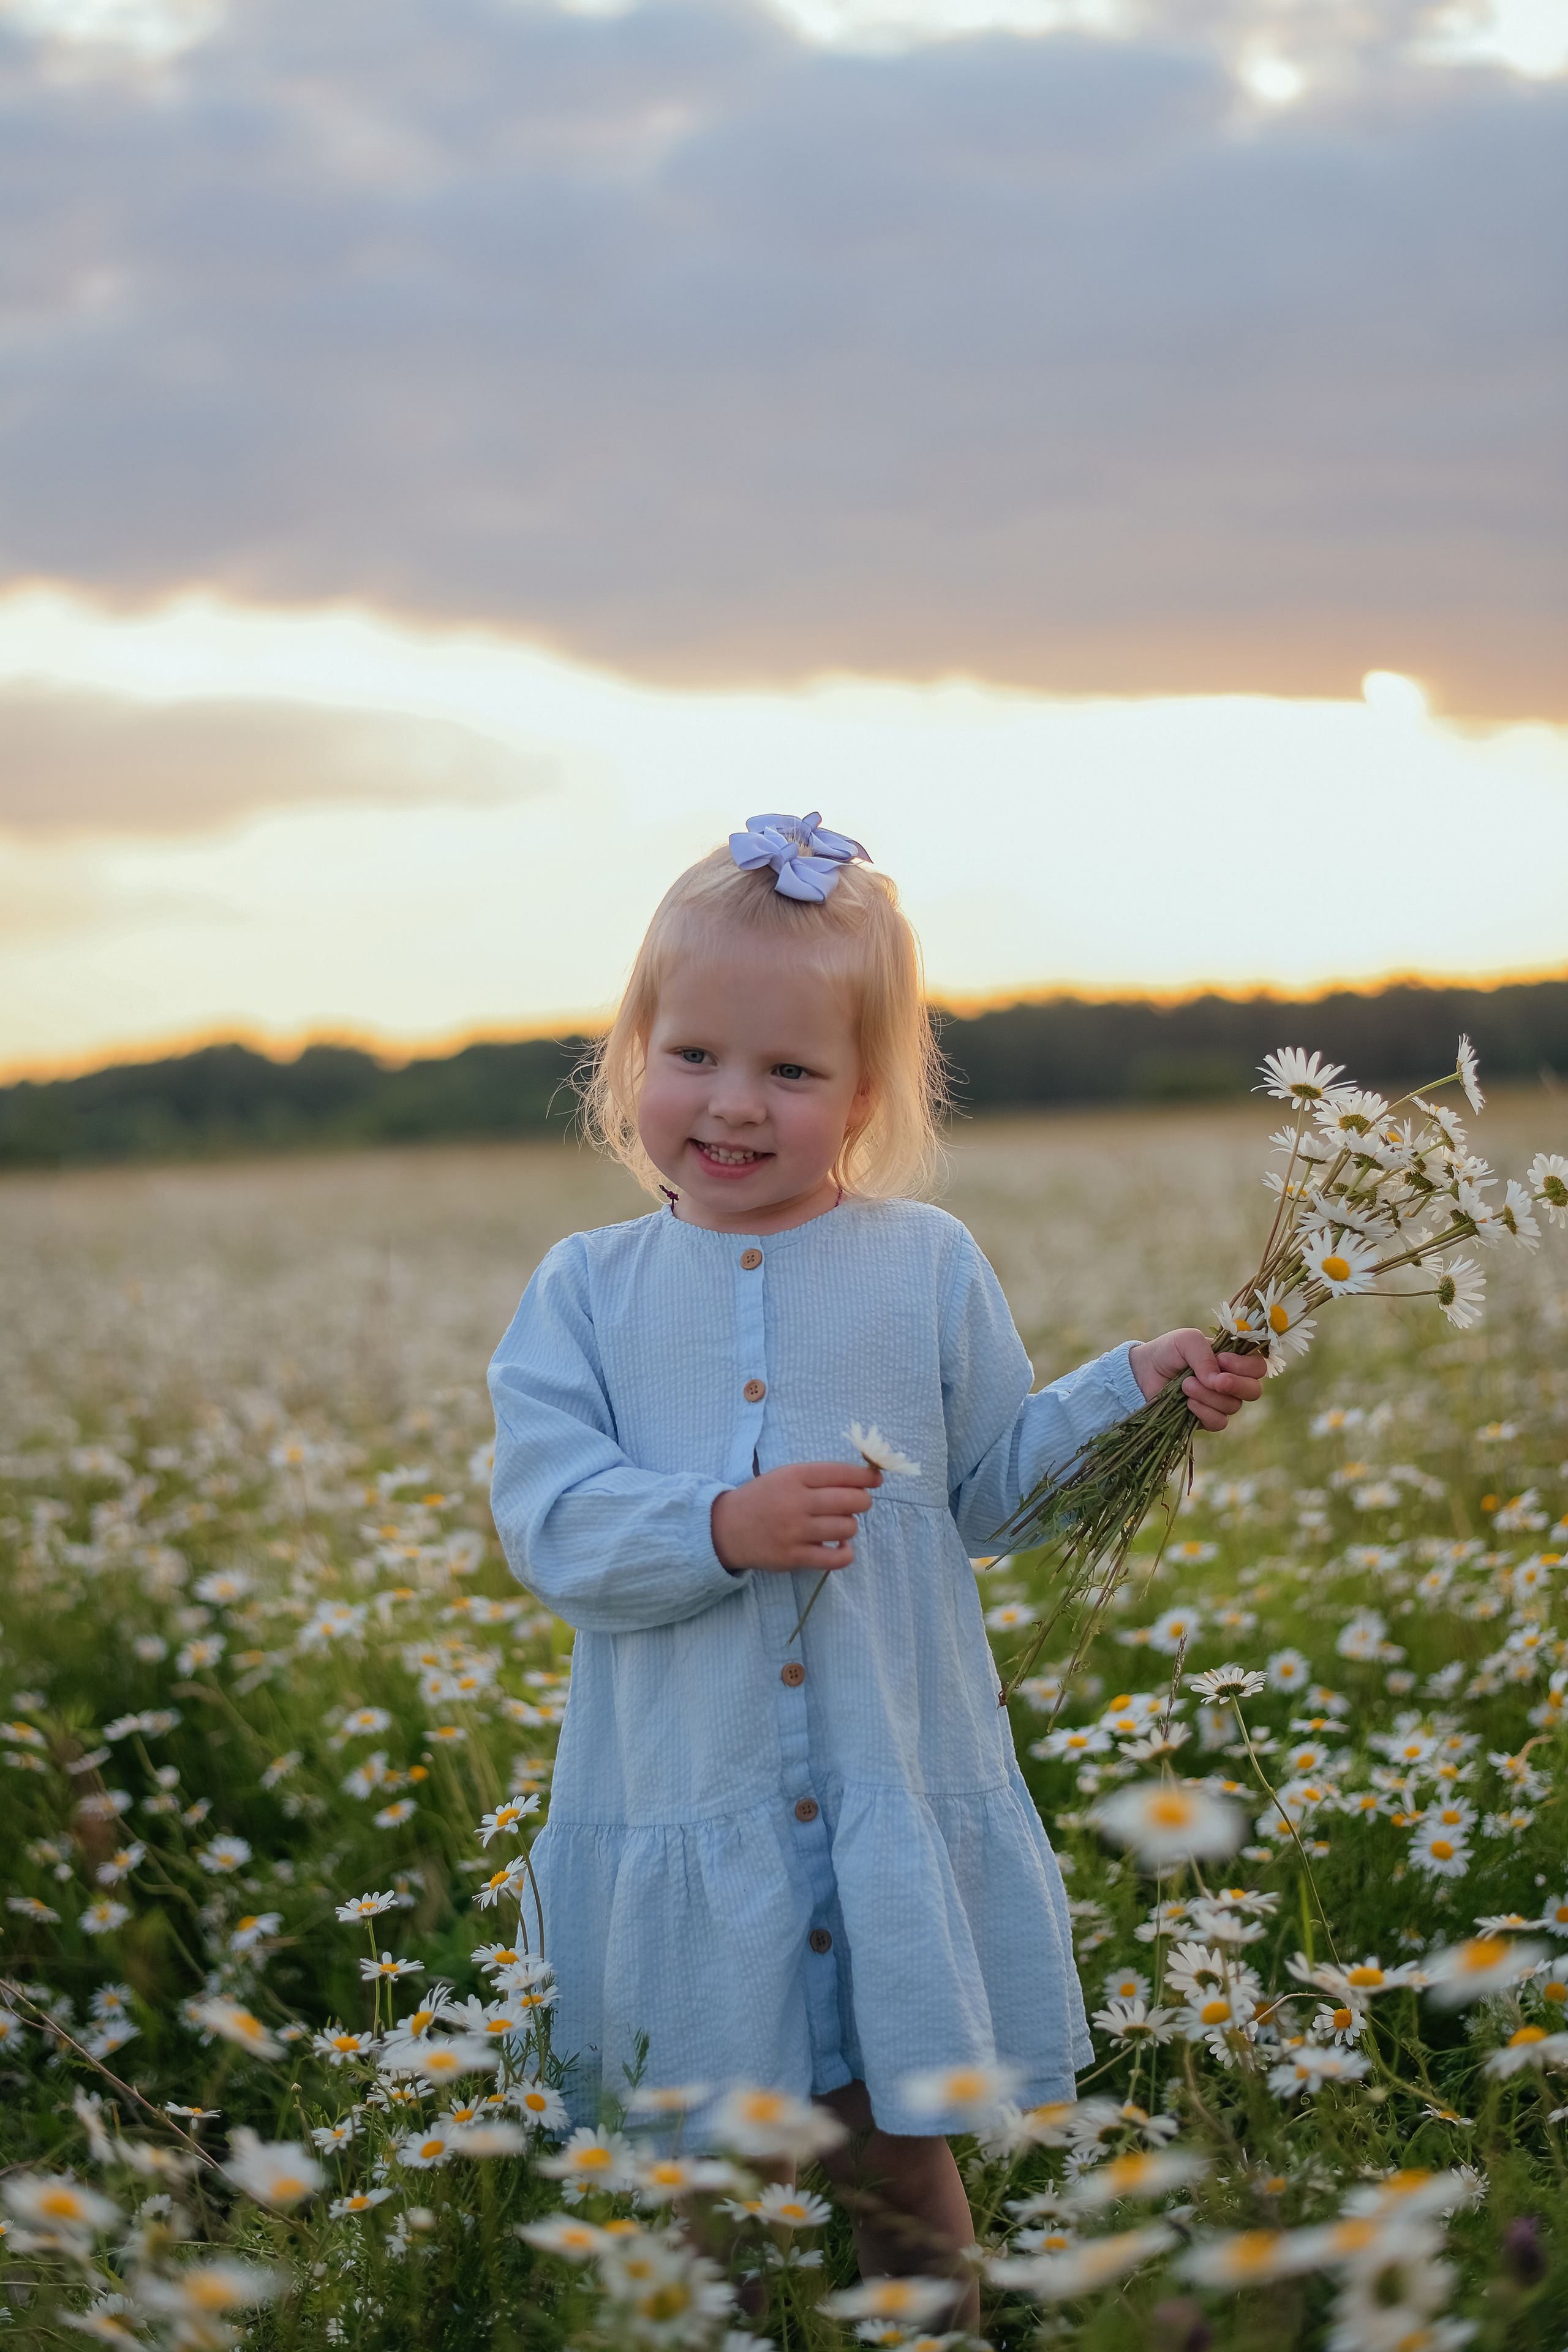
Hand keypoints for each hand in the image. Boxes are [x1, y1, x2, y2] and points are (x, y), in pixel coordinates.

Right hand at [711, 1461, 881, 1572]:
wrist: (727, 1529)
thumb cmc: (763, 1499)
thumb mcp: (785, 1476)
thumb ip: (818, 1477)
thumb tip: (862, 1481)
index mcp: (794, 1476)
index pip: (841, 1473)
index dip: (865, 1476)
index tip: (875, 1480)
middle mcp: (796, 1502)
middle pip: (851, 1500)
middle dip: (862, 1501)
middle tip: (856, 1503)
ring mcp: (795, 1531)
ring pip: (847, 1527)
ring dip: (850, 1525)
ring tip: (839, 1524)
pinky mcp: (794, 1557)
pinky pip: (837, 1558)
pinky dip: (846, 1553)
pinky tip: (839, 1546)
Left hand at [1128, 1329, 1265, 1432]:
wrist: (1141, 1373)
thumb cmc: (1167, 1352)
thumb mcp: (1186, 1341)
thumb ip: (1205, 1354)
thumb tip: (1217, 1381)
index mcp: (1232, 1360)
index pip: (1258, 1366)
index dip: (1246, 1366)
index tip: (1222, 1360)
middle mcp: (1231, 1382)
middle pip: (1254, 1391)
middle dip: (1236, 1385)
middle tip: (1216, 1381)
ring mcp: (1219, 1402)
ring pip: (1233, 1406)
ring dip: (1209, 1395)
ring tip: (1185, 1385)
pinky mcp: (1206, 1419)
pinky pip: (1219, 1422)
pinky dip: (1204, 1412)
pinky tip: (1188, 1403)